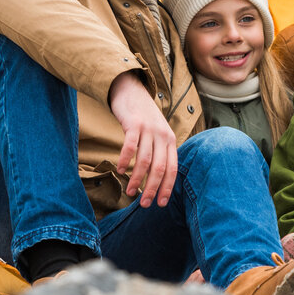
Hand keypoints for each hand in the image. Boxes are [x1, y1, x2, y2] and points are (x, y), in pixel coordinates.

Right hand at [108, 71, 178, 207]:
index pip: (172, 168)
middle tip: (145, 204)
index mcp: (171, 140)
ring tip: (130, 192)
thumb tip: (156, 179)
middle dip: (152, 188)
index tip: (160, 203)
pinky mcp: (134, 123)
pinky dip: (125, 160)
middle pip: (160, 167)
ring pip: (145, 160)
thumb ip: (159, 151)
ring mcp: (148, 129)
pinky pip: (130, 146)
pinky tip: (120, 171)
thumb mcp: (158, 133)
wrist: (132, 90)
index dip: (167, 187)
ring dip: (137, 179)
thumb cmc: (144, 118)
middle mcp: (162, 135)